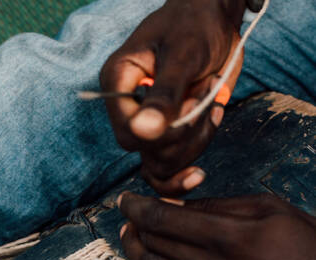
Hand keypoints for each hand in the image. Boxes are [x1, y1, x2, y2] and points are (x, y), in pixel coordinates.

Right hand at [100, 0, 245, 195]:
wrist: (216, 21)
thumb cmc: (195, 25)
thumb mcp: (182, 54)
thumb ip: (164, 94)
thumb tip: (144, 131)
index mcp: (118, 84)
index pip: (128, 133)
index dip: (162, 131)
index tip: (191, 101)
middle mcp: (129, 110)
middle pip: (148, 153)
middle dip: (185, 132)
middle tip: (203, 94)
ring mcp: (150, 123)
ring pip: (165, 163)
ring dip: (197, 137)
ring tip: (210, 99)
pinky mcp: (169, 131)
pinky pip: (177, 161)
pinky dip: (198, 146)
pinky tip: (213, 121)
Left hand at [108, 192, 315, 259]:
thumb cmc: (305, 241)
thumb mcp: (266, 208)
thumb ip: (216, 207)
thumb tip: (175, 205)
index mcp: (227, 235)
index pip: (163, 219)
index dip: (136, 207)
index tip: (124, 199)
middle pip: (154, 244)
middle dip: (133, 226)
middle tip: (127, 216)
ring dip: (131, 252)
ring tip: (123, 238)